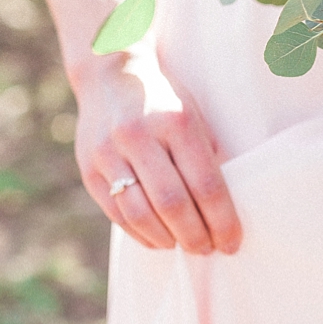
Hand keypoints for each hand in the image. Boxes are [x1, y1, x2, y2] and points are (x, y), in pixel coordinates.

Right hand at [71, 52, 241, 255]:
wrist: (110, 74)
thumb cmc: (164, 100)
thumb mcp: (194, 114)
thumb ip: (206, 155)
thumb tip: (225, 205)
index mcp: (176, 122)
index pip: (206, 185)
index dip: (222, 221)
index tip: (233, 242)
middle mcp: (140, 137)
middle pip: (173, 204)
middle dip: (196, 236)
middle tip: (210, 249)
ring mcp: (109, 154)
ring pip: (141, 215)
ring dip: (168, 240)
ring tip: (185, 246)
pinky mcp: (89, 169)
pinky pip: (117, 214)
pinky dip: (141, 234)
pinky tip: (159, 239)